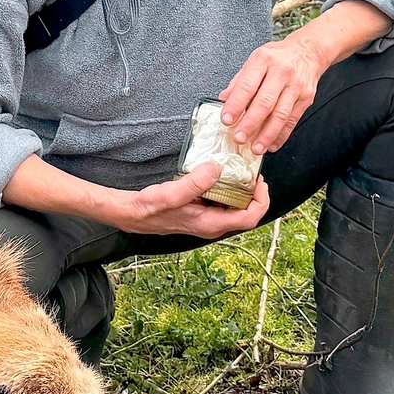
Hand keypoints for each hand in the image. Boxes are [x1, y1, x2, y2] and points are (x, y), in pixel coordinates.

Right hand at [111, 160, 269, 236]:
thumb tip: (217, 168)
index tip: (259, 181)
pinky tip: (219, 173)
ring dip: (241, 190)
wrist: (132, 213)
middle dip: (254, 193)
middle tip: (252, 171)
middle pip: (246, 212)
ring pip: (234, 207)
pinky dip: (226, 187)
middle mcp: (212, 224)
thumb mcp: (171, 194)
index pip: (249, 219)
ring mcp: (206, 219)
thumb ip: (195, 183)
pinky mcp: (200, 211)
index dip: (260, 201)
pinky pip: (221, 201)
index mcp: (210, 224)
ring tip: (240, 169)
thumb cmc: (150, 208)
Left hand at [219, 34, 324, 155]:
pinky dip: (281, 135)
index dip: (235, 105)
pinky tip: (271, 144)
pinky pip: (292, 120)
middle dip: (250, 123)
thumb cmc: (278, 56)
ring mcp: (296, 86)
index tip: (226, 120)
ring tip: (255, 147)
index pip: (247, 85)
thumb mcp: (255, 59)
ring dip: (266, 134)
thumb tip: (224, 99)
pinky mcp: (306, 98)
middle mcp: (281, 72)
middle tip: (239, 138)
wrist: (308, 51)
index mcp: (264, 60)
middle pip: (265, 103)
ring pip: (280, 115)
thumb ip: (239, 81)